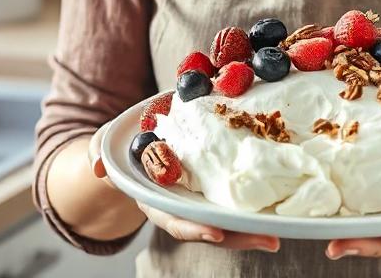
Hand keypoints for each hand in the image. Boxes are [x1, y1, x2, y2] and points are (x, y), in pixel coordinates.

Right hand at [86, 123, 280, 252]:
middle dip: (238, 237)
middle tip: (268, 240)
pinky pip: (238, 192)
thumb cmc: (121, 147)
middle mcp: (182, 204)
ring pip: (229, 217)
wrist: (138, 141)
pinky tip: (282, 202)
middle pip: (211, 227)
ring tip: (280, 232)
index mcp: (156, 200)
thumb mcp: (105, 148)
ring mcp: (201, 196)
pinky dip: (258, 198)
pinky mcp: (217, 181)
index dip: (195, 229)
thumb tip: (98, 166)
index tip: (215, 234)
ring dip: (254, 226)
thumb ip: (99, 155)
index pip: (175, 221)